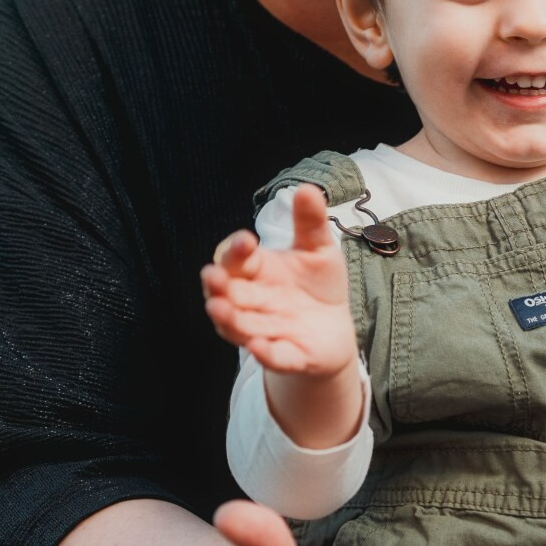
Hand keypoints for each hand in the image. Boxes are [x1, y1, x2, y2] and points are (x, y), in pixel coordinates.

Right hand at [203, 184, 357, 377]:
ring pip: (239, 326)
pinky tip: (258, 348)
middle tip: (212, 276)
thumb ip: (310, 222)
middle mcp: (253, 302)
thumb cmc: (317, 284)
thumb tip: (307, 188)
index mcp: (257, 271)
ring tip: (220, 309)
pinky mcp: (286, 356)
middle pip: (228, 294)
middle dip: (218, 286)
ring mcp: (265, 330)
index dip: (236, 250)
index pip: (237, 259)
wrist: (333, 329)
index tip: (246, 241)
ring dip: (229, 319)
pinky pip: (272, 357)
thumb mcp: (318, 249)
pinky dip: (265, 354)